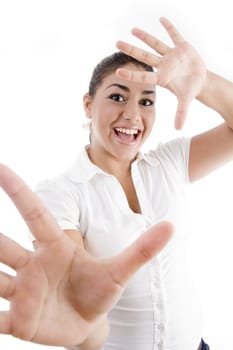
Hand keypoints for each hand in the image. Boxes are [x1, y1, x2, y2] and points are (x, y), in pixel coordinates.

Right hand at [0, 163, 172, 346]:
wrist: (88, 324)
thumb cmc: (99, 291)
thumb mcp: (121, 271)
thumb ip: (143, 249)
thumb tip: (171, 225)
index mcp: (55, 246)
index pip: (34, 212)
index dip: (18, 191)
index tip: (1, 166)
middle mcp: (32, 264)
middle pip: (3, 245)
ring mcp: (22, 292)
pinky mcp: (18, 319)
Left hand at [116, 17, 206, 128]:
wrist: (199, 81)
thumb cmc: (189, 90)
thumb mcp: (186, 101)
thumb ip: (181, 114)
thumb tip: (178, 130)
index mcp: (162, 78)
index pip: (144, 76)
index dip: (132, 74)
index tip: (117, 71)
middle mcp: (163, 65)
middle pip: (144, 56)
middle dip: (131, 50)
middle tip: (117, 43)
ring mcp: (171, 55)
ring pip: (155, 44)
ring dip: (145, 37)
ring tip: (132, 30)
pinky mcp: (182, 47)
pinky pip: (175, 35)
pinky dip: (170, 28)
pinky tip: (162, 19)